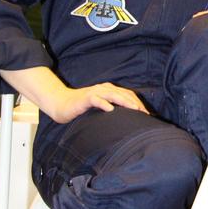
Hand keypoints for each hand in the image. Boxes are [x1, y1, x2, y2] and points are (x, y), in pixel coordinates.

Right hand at [1, 66, 146, 122]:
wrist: (61, 104)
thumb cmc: (81, 107)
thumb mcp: (99, 107)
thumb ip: (111, 109)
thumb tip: (127, 120)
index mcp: (109, 90)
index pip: (127, 94)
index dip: (138, 102)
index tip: (147, 114)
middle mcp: (103, 89)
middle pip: (123, 93)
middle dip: (135, 103)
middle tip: (144, 113)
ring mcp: (94, 92)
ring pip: (112, 94)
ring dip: (124, 101)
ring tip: (134, 109)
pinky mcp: (85, 98)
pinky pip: (96, 99)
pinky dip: (104, 104)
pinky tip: (110, 110)